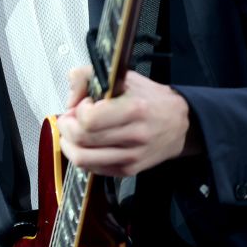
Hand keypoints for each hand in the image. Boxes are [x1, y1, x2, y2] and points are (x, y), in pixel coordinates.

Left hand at [57, 66, 201, 176]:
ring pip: (82, 160)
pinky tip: (87, 143)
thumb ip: (88, 76)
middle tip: (70, 117)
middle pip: (81, 140)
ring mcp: (131, 157)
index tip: (83, 103)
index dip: (78, 110)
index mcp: (134, 109)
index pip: (89, 119)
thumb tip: (70, 99)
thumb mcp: (122, 76)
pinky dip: (82, 156)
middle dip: (67, 126)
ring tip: (74, 131)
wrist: (180, 124)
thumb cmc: (149, 98)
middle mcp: (134, 136)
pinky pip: (93, 169)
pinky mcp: (128, 170)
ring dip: (69, 144)